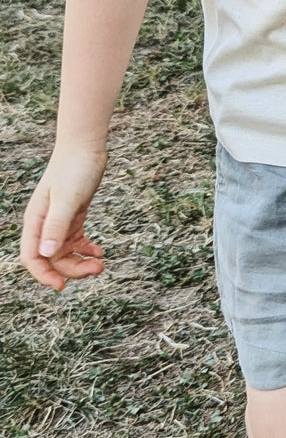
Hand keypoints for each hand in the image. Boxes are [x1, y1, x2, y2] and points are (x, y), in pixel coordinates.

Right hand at [21, 146, 107, 290]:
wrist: (86, 150)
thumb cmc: (73, 170)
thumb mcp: (67, 200)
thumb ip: (56, 226)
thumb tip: (45, 253)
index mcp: (35, 221)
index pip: (32, 257)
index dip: (43, 275)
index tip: (61, 286)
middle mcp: (44, 225)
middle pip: (52, 259)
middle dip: (73, 269)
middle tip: (97, 270)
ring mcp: (58, 222)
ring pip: (65, 253)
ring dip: (82, 262)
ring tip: (101, 263)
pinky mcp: (73, 218)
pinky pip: (76, 242)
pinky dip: (86, 250)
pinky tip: (99, 252)